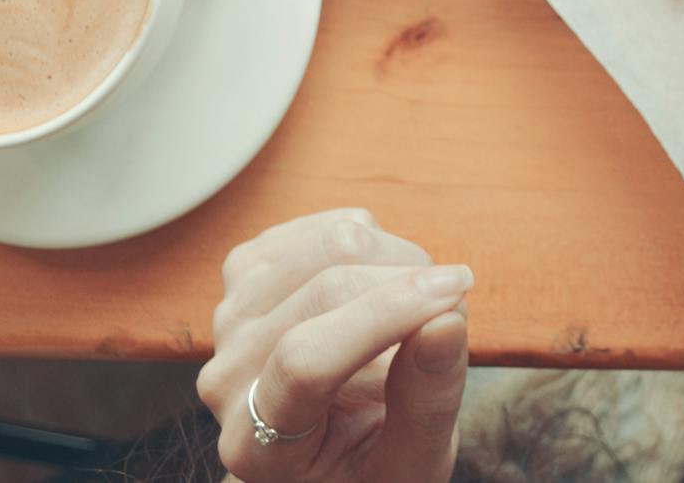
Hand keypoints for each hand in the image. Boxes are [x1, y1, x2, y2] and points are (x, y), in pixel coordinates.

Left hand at [197, 209, 472, 482]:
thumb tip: (447, 319)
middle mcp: (226, 377)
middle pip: (323, 289)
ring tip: (416, 303)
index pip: (307, 359)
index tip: (457, 294)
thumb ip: (429, 401)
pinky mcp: (245, 272)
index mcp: (256, 443)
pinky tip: (380, 283)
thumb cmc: (372, 463)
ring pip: (326, 243)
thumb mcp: (413, 461)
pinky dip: (371, 241)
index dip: (386, 314)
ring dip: (396, 259)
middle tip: (453, 310)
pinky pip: (322, 225)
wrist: (329, 449)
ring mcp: (231, 317)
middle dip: (409, 284)